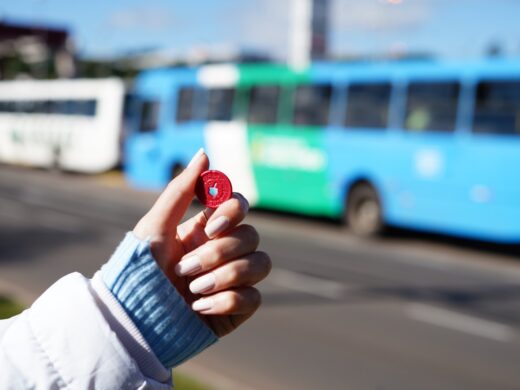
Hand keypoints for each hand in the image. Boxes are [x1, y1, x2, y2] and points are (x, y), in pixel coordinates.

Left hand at [133, 149, 270, 336]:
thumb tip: (204, 154)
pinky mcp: (236, 307)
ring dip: (226, 275)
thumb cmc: (137, 270)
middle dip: (219, 252)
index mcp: (205, 229)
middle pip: (251, 236)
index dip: (233, 210)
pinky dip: (227, 301)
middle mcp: (223, 250)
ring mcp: (233, 279)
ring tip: (192, 288)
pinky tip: (199, 307)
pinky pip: (254, 297)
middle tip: (185, 268)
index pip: (239, 206)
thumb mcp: (154, 226)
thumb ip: (180, 190)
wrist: (132, 319)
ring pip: (261, 263)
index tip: (211, 223)